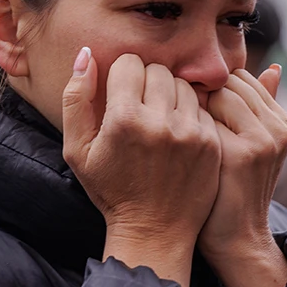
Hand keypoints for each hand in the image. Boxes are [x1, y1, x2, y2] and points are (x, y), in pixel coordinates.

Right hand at [62, 49, 221, 286]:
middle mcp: (160, 122)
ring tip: (159, 121)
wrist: (154, 232)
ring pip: (182, 85)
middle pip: (157, 70)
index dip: (121, 76)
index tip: (120, 96)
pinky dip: (189, 115)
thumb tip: (87, 54)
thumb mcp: (77, 150)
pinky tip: (177, 136)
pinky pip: (201, 107)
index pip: (129, 63)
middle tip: (139, 109)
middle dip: (146, 83)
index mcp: (124, 120)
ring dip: (170, 96)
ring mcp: (190, 132)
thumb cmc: (111, 191)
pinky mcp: (211, 142)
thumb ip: (76, 98)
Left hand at [199, 66, 286, 286]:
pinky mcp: (245, 151)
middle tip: (178, 119)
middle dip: (202, 93)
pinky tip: (179, 144)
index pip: (240, 79)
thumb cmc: (229, 191)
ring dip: (193, 105)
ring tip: (180, 132)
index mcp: (281, 121)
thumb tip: (275, 67)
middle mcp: (278, 126)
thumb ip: (258, 109)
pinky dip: (189, 122)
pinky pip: (207, 113)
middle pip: (229, 81)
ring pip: (218, 92)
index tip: (188, 112)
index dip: (210, 90)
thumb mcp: (252, 147)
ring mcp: (265, 138)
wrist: (234, 240)